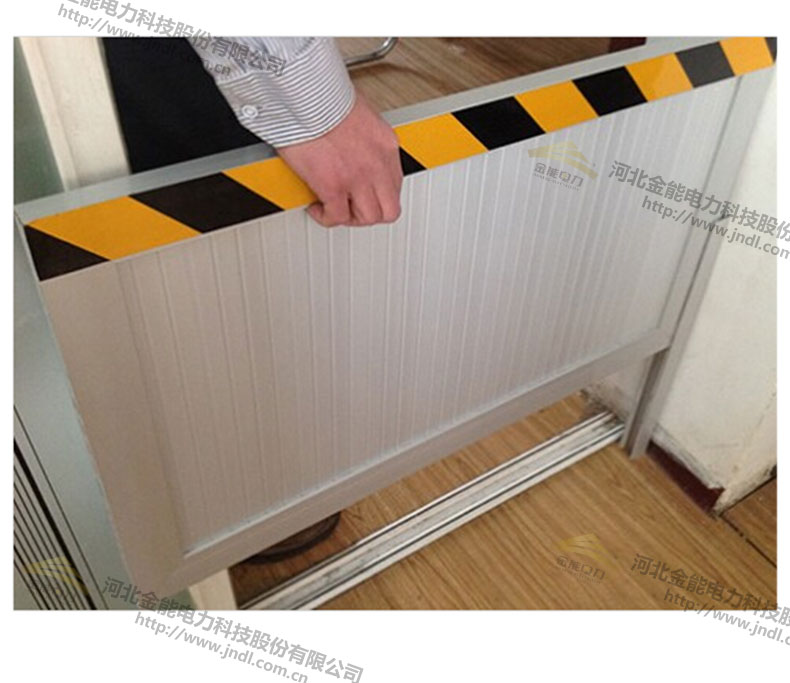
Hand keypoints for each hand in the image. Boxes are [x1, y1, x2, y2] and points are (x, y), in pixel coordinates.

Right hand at [276, 90, 402, 226]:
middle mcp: (377, 164)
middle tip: (352, 209)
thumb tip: (351, 144)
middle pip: (389, 209)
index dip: (378, 195)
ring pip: (367, 217)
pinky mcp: (333, 186)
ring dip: (350, 217)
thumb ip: (361, 134)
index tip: (364, 193)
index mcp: (386, 145)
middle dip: (369, 213)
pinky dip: (326, 217)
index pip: (395, 184)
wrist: (306, 94)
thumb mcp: (358, 112)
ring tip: (334, 209)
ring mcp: (357, 178)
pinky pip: (336, 216)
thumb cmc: (324, 95)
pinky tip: (317, 207)